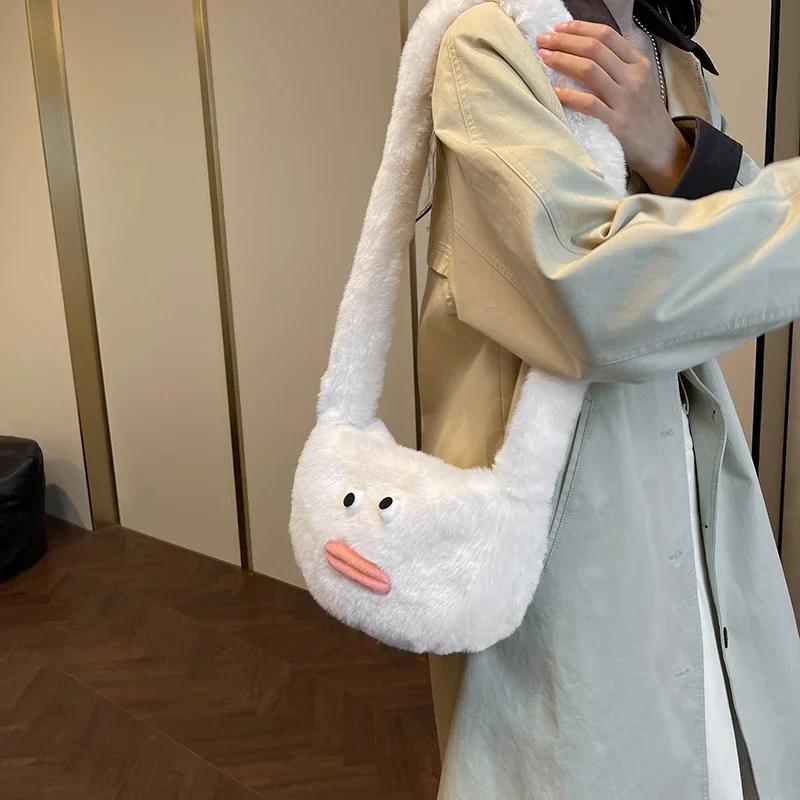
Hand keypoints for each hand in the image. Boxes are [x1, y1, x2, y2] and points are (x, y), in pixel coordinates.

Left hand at [536, 20, 690, 194]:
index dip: (580, 28)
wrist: (661, 147)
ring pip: (589, 70)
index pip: (607, 35)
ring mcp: (625, 99)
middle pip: (594, 49)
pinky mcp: (617, 123)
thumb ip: (620, 64)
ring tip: (543, 57)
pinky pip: (589, 104)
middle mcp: (633, 77)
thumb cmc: (643, 114)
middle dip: (564, 41)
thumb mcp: (641, 82)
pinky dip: (569, 95)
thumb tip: (588, 47)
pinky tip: (555, 90)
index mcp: (638, 63)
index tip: (559, 28)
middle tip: (543, 40)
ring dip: (562, 60)